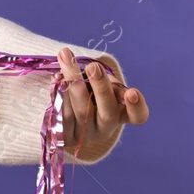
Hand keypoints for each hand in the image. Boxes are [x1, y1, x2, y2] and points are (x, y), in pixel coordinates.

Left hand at [55, 47, 148, 161]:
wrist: (65, 110)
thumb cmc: (89, 90)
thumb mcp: (101, 83)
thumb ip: (103, 79)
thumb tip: (94, 72)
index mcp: (121, 114)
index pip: (138, 116)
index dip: (137, 106)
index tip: (133, 91)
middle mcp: (106, 127)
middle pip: (108, 113)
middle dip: (101, 88)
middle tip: (93, 66)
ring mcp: (86, 134)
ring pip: (80, 111)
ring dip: (72, 81)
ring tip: (65, 56)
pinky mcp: (66, 136)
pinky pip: (62, 114)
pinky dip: (59, 93)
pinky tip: (56, 75)